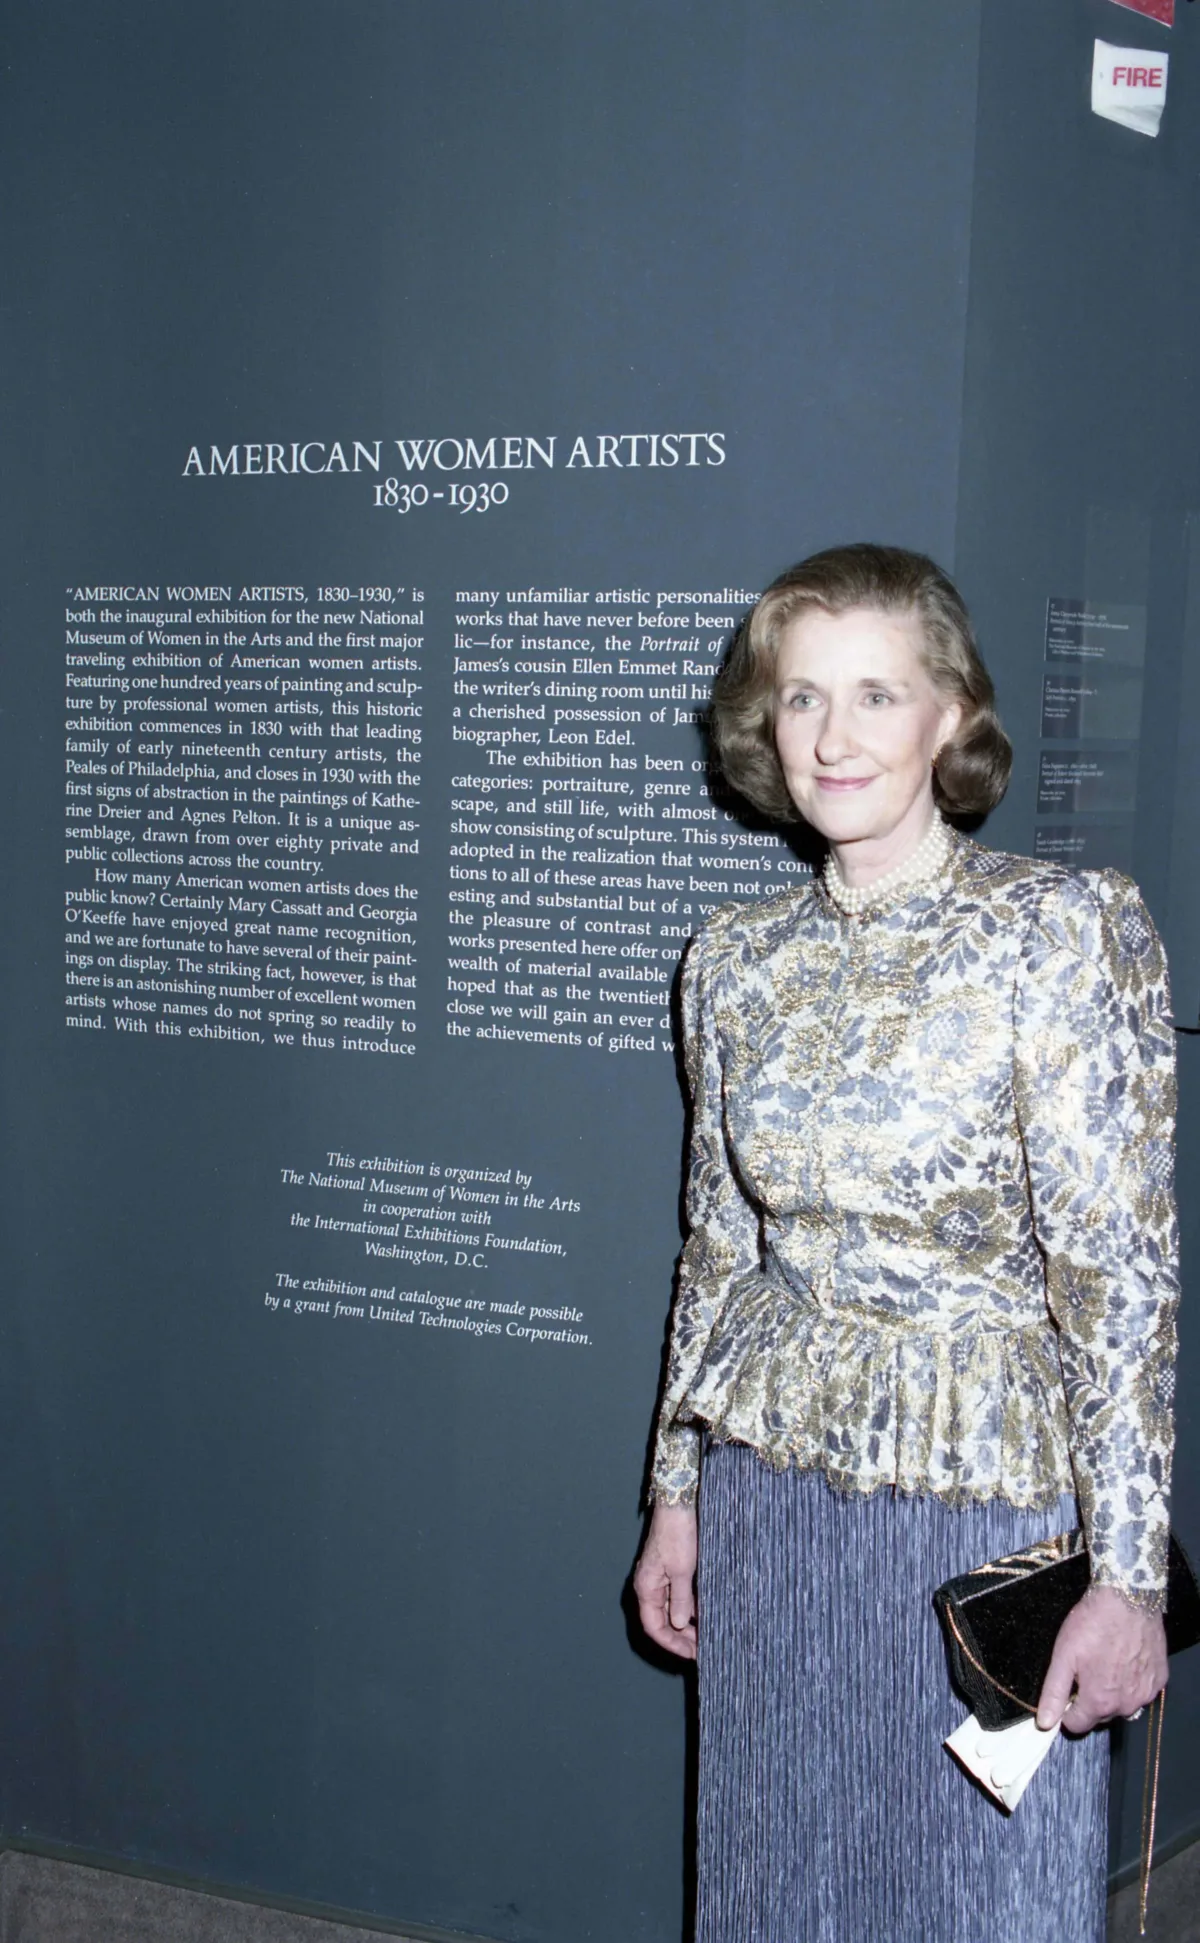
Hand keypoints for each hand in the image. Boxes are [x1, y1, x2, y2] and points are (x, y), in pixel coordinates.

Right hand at [633, 1502, 697, 1659]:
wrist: (680, 1504)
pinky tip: (704, 1615)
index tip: (691, 1654)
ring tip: (706, 1636)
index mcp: (646, 1587)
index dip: (671, 1644)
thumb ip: (681, 1599)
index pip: (654, 1627)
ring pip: (670, 1610)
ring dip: (686, 1624)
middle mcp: (649, 1585)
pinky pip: (676, 1597)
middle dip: (680, 1638)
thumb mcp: (682, 1570)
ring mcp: (659, 1578)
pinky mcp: (671, 1570)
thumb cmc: (677, 1533)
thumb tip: (681, 1625)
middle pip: (661, 1621)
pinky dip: (689, 1608)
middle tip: (702, 1649)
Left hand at [1036, 1585, 1166, 1733]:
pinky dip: (1132, 1681)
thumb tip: (1045, 1723)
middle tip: (1085, 1670)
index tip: (1066, 1693)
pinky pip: (1141, 1690)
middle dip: (1090, 1699)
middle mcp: (1126, 1705)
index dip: (1067, 1711)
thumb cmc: (1093, 1624)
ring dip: (1113, 1692)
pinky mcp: (1160, 1679)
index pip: (1078, 1725)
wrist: (1128, 1598)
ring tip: (1105, 1663)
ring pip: (1123, 1704)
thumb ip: (1054, 1693)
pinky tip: (1125, 1660)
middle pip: (1101, 1715)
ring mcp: (1146, 1693)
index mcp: (1100, 1702)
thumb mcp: (1063, 1656)